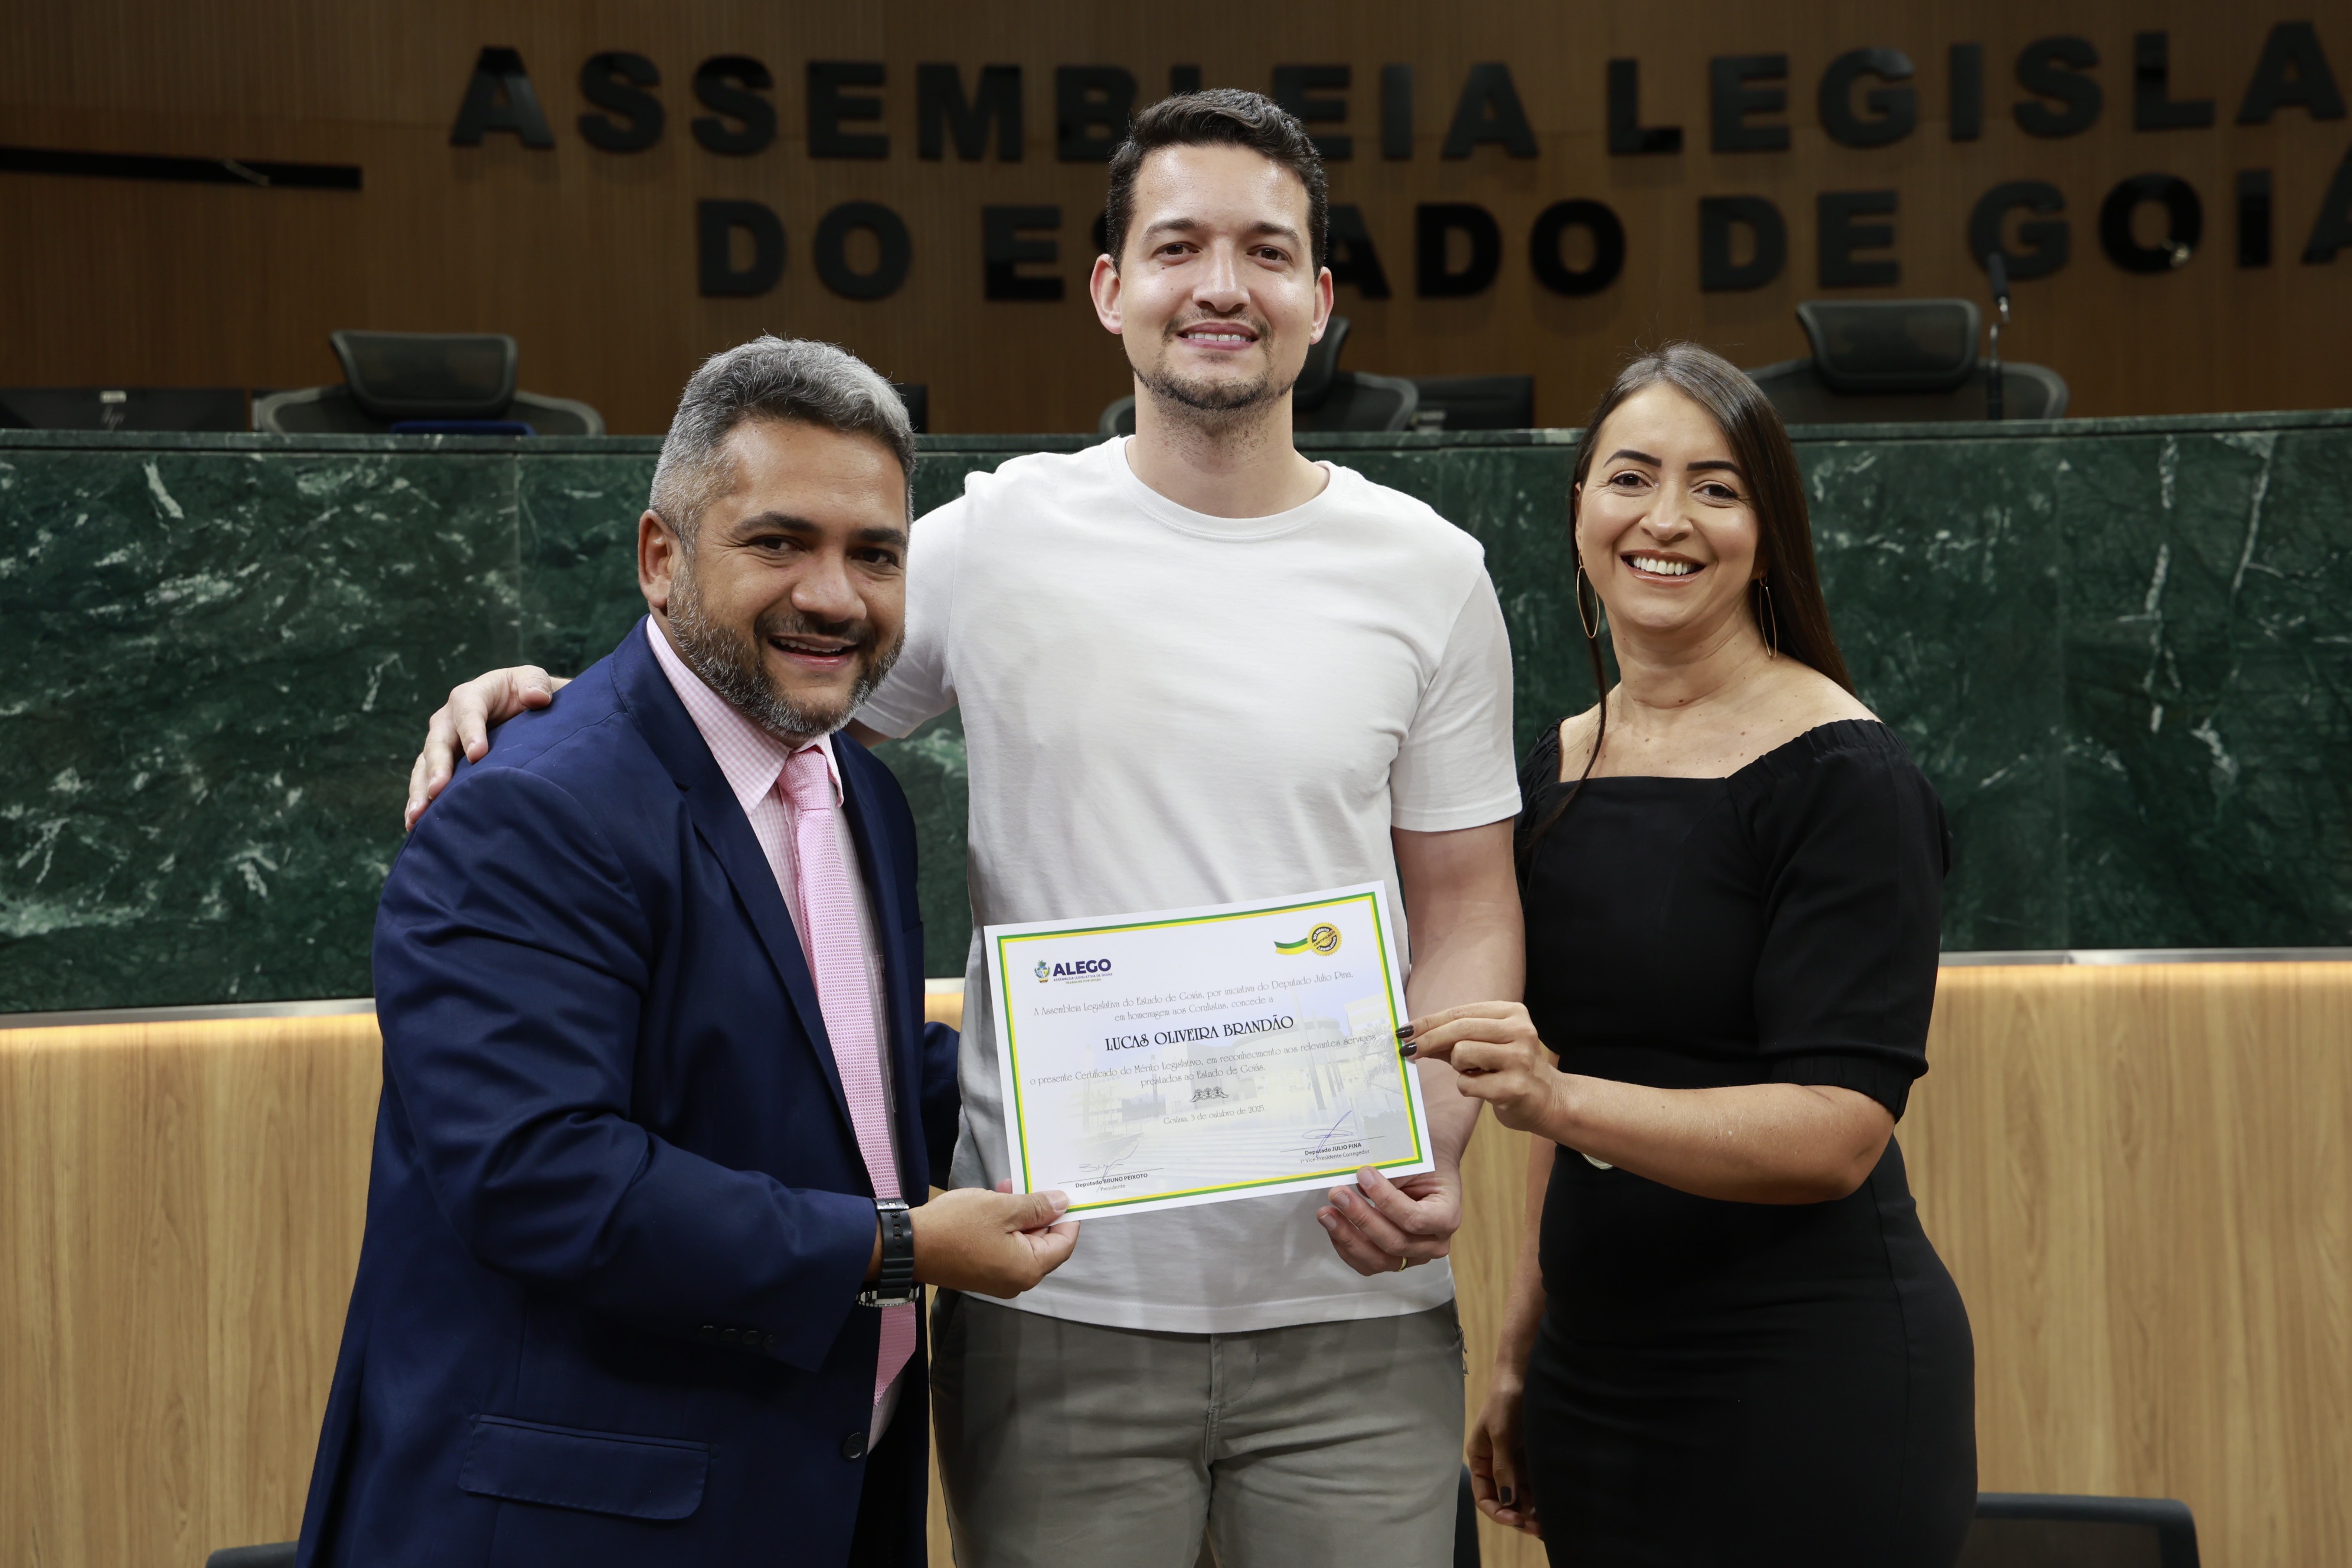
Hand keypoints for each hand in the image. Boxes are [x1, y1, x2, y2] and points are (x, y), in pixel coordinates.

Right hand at [403, 666, 569, 829]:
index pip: (468, 711)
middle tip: (438, 790)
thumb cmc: (526, 693)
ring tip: (418, 816)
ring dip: (420, 790)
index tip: (478, 755)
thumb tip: (537, 698)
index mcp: (471, 696)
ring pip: (424, 766)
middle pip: (439, 742)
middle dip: (437, 767)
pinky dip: (419, 802)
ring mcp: (442, 743)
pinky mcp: (440, 764)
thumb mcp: (533, 680)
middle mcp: (448, 719)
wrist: (520, 709)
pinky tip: (415, 825)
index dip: (471, 732)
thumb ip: (535, 684)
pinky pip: (423, 782)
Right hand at [909, 1186, 1079, 1296]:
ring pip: (1023, 1243)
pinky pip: (1006, 1248)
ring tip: (1007, 1188)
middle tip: (1029, 1183)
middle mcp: (1018, 1280)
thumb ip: (1036, 1206)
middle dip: (1040, 1212)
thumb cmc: (956, 1226)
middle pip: (1044, 1244)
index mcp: (1028, 1269)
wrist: (909, 1246)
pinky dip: (1006, 1226)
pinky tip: (995, 1203)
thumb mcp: (1001, 1208)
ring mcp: (999, 1279)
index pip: (1064, 1242)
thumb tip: (1063, 1203)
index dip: (1068, 1216)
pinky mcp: (983, 1272)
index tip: (1064, 1192)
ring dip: (1020, 1215)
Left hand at [1316, 1163, 1461, 1276]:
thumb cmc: (1424, 1161)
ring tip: (1326, 1214)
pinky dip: (1347, 1247)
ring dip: (1348, 1237)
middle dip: (1361, 1218)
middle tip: (1337, 1194)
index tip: (1363, 1175)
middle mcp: (1434, 1243)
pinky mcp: (1394, 1259)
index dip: (1386, 1200)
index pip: (1415, 1219)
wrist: (1430, 1167)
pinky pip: (1368, 1263)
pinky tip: (1333, 1226)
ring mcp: (1414, 1255)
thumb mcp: (1414, 1161)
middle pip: (1394, 1242)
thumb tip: (1357, 1180)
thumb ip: (1390, 1174)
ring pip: (1379, 1260)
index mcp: (1447, 1217)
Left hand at [1403, 1003, 1563, 1135]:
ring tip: (1476, 1073)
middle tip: (1408, 1051)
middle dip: (1428, 1040)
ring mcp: (1520, 1059)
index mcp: (1513, 1013)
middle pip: (1459, 1028)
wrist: (1549, 1099)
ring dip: (1459, 1068)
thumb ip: (1454, 1038)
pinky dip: (1467, 1087)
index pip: (1460, 1012)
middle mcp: (1520, 1031)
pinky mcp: (1515, 1087)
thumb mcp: (1486, 1045)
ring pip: (1462, 1053)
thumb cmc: (1510, 1069)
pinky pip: (1467, 1084)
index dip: (1429, 1022)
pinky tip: (1485, 1089)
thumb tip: (1413, 1036)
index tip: (1405, 1031)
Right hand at [1467, 1374, 1539, 1536]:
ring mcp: (1515, 1463)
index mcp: (1480, 1460)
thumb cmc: (1505, 1401)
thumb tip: (1507, 1501)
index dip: (1498, 1511)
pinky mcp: (1532, 1458)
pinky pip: (1536, 1483)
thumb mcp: (1500, 1434)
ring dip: (1534, 1509)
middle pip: (1505, 1500)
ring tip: (1550, 1522)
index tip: (1516, 1519)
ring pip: (1523, 1495)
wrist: (1524, 1375)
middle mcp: (1497, 1465)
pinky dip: (1543, 1496)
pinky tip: (1555, 1504)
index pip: (1484, 1496)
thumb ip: (1503, 1468)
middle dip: (1520, 1516)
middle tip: (1539, 1529)